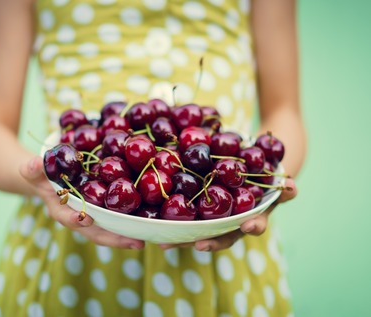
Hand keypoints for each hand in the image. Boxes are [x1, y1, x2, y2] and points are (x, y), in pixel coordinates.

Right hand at [19, 156, 144, 248]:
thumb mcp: (34, 170)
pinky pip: (116, 219)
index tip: (86, 219)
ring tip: (144, 239)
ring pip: (109, 229)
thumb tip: (34, 163)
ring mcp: (92, 217)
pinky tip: (146, 222)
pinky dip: (130, 222)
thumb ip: (32, 169)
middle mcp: (78, 218)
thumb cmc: (42, 175)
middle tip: (134, 242)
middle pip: (96, 232)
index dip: (76, 220)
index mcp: (60, 210)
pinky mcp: (103, 211)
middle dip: (114, 239)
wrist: (49, 179)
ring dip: (126, 235)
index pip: (68, 218)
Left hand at [160, 178, 297, 251]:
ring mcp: (212, 223)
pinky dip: (171, 225)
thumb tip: (292, 185)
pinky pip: (183, 222)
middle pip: (220, 237)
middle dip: (210, 242)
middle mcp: (230, 225)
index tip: (248, 225)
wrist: (245, 180)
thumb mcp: (274, 185)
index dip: (252, 226)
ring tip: (166, 242)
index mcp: (251, 218)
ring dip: (183, 239)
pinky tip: (155, 228)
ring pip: (197, 233)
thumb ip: (284, 188)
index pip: (254, 225)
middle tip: (199, 244)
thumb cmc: (262, 184)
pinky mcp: (196, 215)